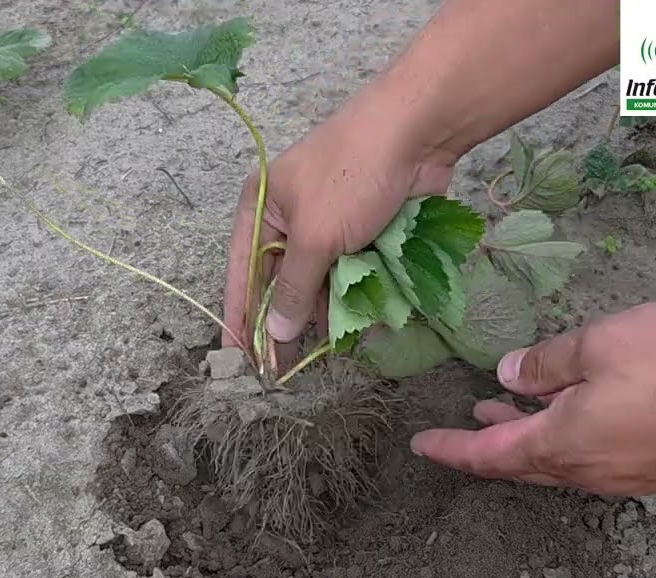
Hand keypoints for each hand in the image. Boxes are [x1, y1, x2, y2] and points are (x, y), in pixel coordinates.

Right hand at [221, 91, 454, 348]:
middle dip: (285, 319)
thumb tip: (276, 332)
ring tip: (320, 353)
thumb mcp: (315, 237)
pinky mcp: (366, 229)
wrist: (417, 131)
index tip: (238, 357)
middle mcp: (291, 215)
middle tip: (282, 367)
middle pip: (282, 279)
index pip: (242, 271)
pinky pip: (354, 272)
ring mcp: (331, 222)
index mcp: (262, 206)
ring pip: (320, 279)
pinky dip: (355, 295)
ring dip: (323, 311)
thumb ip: (293, 288)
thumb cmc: (352, 176)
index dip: (239, 315)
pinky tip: (357, 325)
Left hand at [410, 302, 655, 494]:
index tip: (420, 445)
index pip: (489, 455)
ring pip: (561, 462)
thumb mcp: (598, 344)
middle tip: (468, 418)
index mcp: (563, 444)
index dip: (451, 449)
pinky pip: (594, 460)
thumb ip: (546, 363)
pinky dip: (567, 439)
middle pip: (523, 464)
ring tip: (510, 407)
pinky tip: (574, 411)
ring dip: (530, 437)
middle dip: (489, 442)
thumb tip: (507, 375)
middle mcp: (589, 472)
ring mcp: (626, 477)